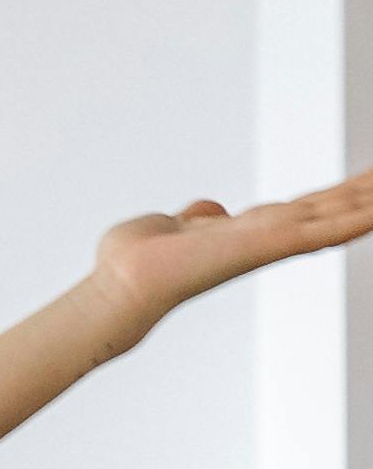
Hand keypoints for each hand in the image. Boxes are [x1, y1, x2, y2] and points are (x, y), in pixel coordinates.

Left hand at [74, 169, 372, 354]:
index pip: (305, 208)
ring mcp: (269, 241)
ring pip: (334, 215)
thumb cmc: (134, 265)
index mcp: (247, 231)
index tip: (367, 181)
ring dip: (367, 202)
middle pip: (329, 207)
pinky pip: (321, 229)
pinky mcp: (266, 244)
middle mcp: (264, 236)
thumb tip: (207, 211)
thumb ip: (197, 218)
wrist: (120, 287)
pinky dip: (353, 219)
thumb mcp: (172, 226)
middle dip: (363, 192)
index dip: (338, 195)